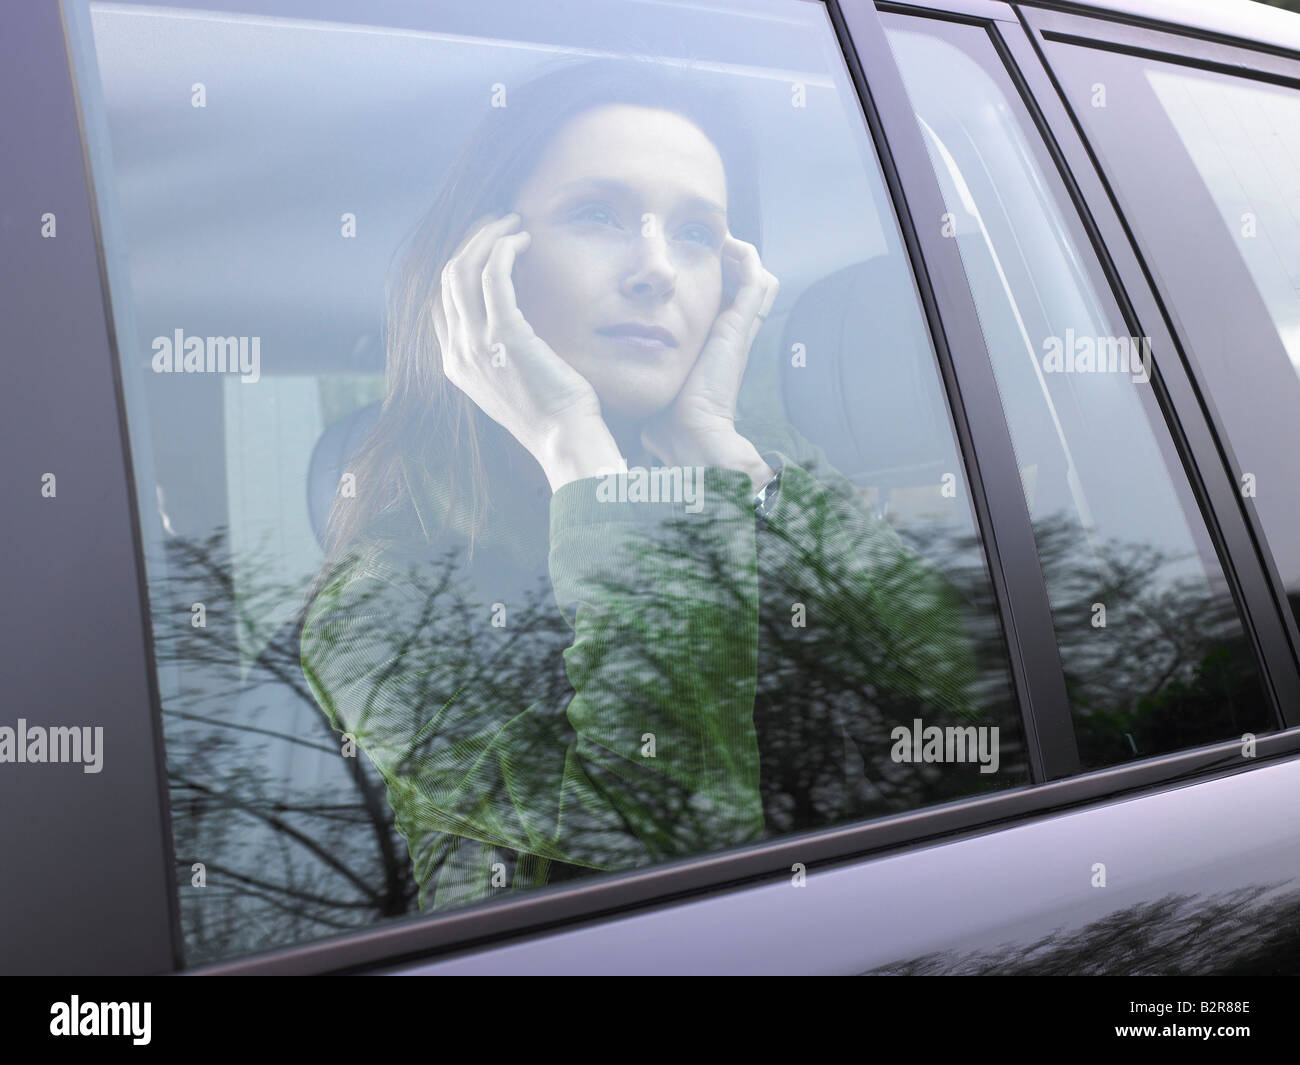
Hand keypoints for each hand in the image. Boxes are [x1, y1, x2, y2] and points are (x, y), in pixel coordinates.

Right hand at [433, 213, 622, 489]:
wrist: (564, 439)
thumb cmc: (551, 412)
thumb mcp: (512, 382)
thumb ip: (497, 353)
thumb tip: (508, 321)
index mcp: (454, 365)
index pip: (440, 299)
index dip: (460, 263)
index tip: (485, 244)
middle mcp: (457, 352)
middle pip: (446, 277)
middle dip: (470, 240)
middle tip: (498, 221)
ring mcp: (476, 343)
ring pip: (463, 268)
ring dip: (486, 235)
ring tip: (512, 220)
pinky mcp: (504, 334)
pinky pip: (493, 274)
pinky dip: (505, 247)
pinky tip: (524, 239)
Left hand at [641, 234, 778, 485]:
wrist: (686, 430)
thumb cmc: (665, 410)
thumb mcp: (651, 374)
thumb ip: (640, 362)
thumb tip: (605, 358)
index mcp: (713, 343)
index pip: (724, 300)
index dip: (712, 276)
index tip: (684, 258)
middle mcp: (732, 332)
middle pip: (743, 284)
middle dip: (725, 258)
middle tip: (699, 241)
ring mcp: (741, 327)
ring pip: (756, 277)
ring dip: (738, 253)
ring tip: (714, 237)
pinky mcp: (742, 324)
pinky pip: (756, 279)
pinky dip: (745, 256)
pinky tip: (724, 243)